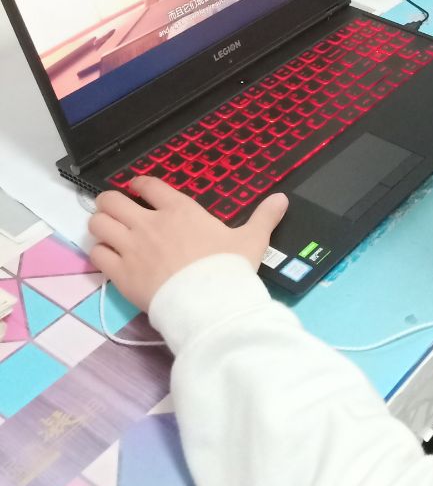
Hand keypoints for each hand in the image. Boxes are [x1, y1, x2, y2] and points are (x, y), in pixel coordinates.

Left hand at [88, 176, 287, 311]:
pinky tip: (108, 257)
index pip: (149, 185)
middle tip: (115, 209)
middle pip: (112, 200)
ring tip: (107, 230)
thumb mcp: (252, 239)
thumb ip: (264, 216)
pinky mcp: (120, 273)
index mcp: (180, 210)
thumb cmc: (228, 267)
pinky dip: (99, 253)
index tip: (138, 189)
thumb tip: (282, 198)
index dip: (140, 184)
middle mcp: (150, 223)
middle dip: (109, 202)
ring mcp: (131, 247)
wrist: (208, 302)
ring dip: (100, 225)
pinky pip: (96, 254)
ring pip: (98, 224)